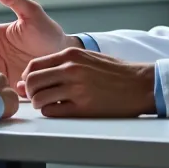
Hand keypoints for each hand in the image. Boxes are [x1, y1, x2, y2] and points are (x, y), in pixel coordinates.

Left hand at [20, 47, 155, 117]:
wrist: (140, 84)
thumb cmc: (115, 72)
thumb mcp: (88, 58)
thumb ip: (62, 65)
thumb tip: (34, 76)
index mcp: (71, 55)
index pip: (34, 65)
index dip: (28, 77)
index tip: (32, 84)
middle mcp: (71, 70)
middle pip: (32, 82)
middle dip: (30, 91)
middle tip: (38, 96)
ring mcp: (76, 89)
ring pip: (39, 98)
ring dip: (40, 104)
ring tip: (50, 104)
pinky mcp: (83, 108)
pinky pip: (52, 112)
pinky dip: (51, 112)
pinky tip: (60, 110)